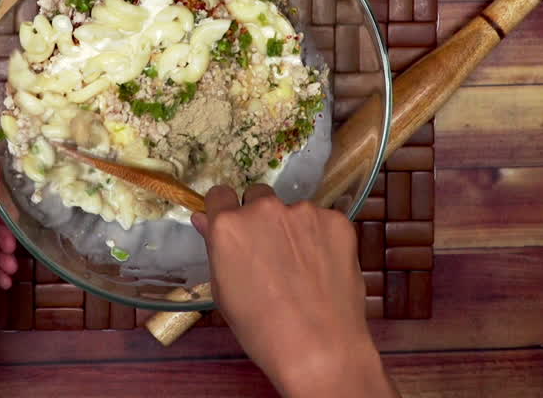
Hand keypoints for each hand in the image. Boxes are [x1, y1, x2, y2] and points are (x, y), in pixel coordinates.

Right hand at [192, 185, 396, 397]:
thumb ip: (216, 248)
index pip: (220, 195)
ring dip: (294, 230)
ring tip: (303, 270)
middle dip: (261, 218)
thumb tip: (205, 220)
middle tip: (271, 254)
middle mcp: (265, 209)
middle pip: (258, 197)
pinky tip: (324, 270)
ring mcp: (304, 212)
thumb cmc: (262, 329)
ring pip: (293, 212)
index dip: (226, 212)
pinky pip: (323, 222)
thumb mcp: (225, 292)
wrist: (320, 348)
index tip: (234, 228)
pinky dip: (322, 239)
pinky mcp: (337, 221)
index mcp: (229, 226)